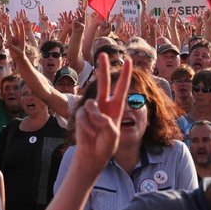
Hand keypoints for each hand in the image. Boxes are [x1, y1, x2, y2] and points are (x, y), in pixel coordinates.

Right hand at [73, 53, 133, 171]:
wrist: (92, 155)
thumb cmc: (106, 146)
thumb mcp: (113, 136)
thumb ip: (107, 124)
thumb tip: (96, 113)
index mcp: (116, 108)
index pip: (121, 88)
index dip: (125, 75)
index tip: (128, 60)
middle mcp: (104, 105)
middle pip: (103, 83)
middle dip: (104, 68)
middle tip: (103, 54)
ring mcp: (92, 109)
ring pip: (92, 104)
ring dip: (95, 119)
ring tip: (96, 132)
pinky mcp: (82, 114)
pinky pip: (84, 115)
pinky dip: (87, 126)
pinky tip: (89, 134)